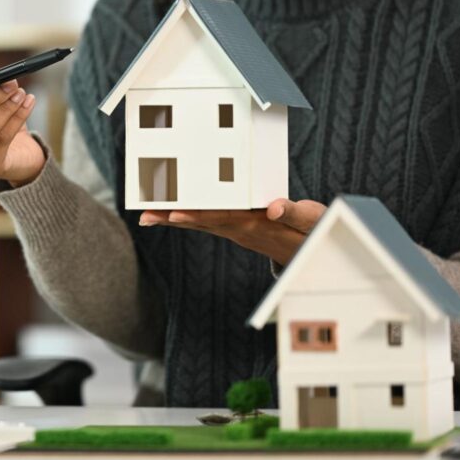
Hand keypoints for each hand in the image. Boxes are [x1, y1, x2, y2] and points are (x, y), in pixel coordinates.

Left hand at [138, 199, 326, 264]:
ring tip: (146, 216)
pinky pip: (207, 223)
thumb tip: (272, 209)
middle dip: (172, 218)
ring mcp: (236, 230)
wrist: (314, 251)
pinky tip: (169, 215)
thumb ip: (293, 213)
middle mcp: (240, 229)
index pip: (222, 219)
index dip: (198, 216)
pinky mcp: (236, 228)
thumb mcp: (311, 220)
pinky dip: (187, 218)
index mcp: (255, 226)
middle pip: (201, 223)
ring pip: (200, 224)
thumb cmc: (312, 231)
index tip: (175, 214)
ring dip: (172, 220)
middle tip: (145, 216)